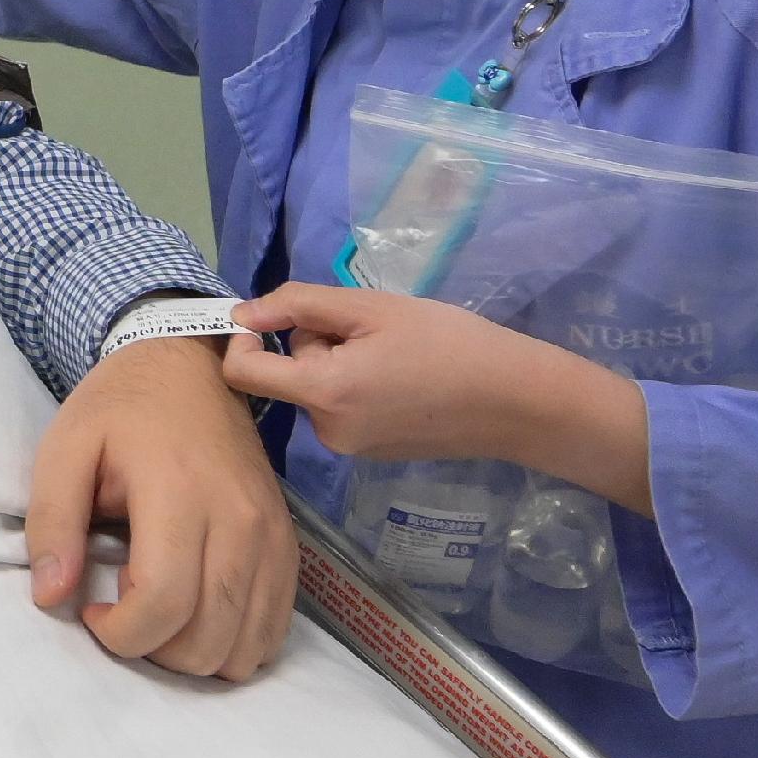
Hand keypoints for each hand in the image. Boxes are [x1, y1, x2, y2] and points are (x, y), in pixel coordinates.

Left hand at [24, 337, 293, 679]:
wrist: (189, 367)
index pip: (164, 604)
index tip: (91, 609)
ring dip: (193, 653)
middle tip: (122, 605)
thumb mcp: (64, 448)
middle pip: (208, 639)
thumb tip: (51, 597)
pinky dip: (232, 641)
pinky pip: (272, 630)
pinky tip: (196, 604)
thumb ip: (52, 523)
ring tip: (159, 601)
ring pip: (245, 647)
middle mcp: (240, 521)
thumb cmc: (120, 408)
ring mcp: (272, 536)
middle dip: (153, 650)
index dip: (120, 632)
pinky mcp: (287, 546)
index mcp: (179, 492)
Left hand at [222, 282, 655, 515]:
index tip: (273, 315)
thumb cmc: (448, 343)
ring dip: (336, 360)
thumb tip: (243, 313)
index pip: (242, 373)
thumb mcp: (371, 308)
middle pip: (286, 374)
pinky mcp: (369, 452)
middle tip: (369, 327)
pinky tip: (401, 374)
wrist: (515, 400)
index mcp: (323, 394)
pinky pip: (339, 406)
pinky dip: (354, 383)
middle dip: (314, 342)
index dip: (243, 339)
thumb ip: (299, 306)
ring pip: (314, 387)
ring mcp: (348, 448)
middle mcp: (326, 431)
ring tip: (392, 349)